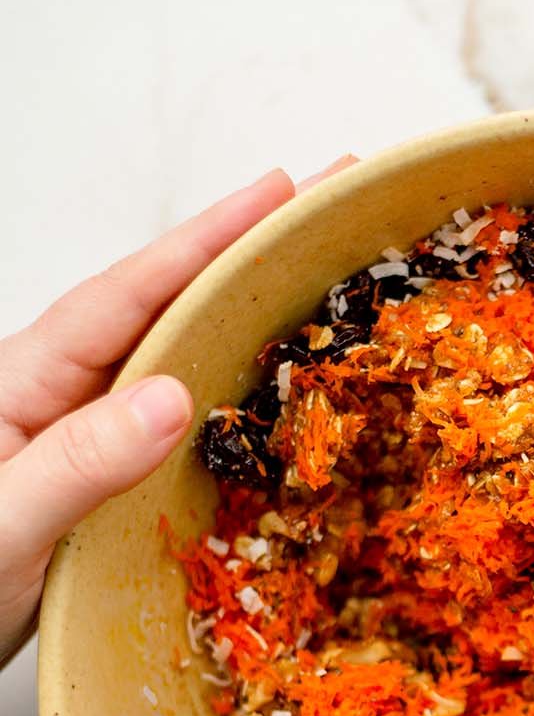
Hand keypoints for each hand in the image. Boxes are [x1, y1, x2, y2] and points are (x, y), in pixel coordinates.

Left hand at [0, 158, 353, 666]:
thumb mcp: (6, 520)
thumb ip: (80, 461)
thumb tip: (173, 400)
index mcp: (26, 381)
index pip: (128, 295)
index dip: (205, 241)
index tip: (276, 195)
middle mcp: (62, 397)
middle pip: (165, 308)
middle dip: (242, 256)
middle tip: (321, 209)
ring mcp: (88, 439)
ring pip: (180, 362)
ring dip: (247, 321)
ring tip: (318, 281)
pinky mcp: (109, 487)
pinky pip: (183, 428)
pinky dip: (234, 397)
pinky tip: (274, 392)